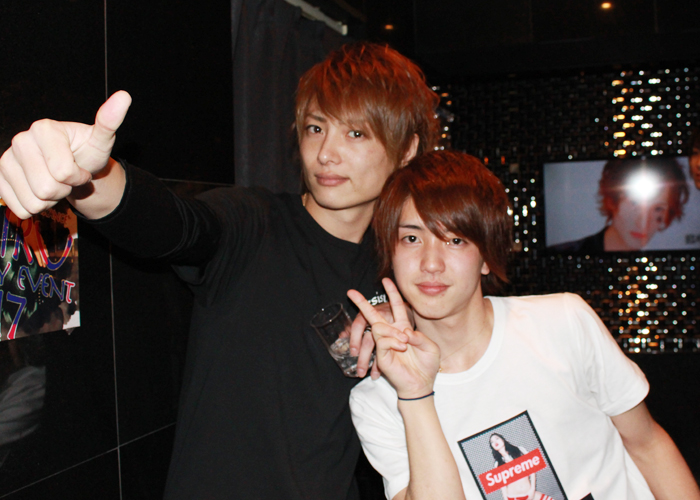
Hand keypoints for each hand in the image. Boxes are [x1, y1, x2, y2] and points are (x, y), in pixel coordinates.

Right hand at [0, 91, 131, 218]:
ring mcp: (6, 160)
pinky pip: (20, 209)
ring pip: (34, 202)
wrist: (72, 168)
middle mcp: (20, 141)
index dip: (78, 177)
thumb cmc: (86, 153)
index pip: (63, 172)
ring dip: (51, 200)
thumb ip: (110, 121)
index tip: (81, 168)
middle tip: (67, 178)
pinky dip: (36, 207)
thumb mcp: (101, 140)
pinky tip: (40, 190)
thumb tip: (124, 97)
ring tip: (55, 183)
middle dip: (64, 189)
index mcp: (44, 129)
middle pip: (46, 189)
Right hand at [348, 277, 439, 398]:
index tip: (386, 279)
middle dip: (362, 303)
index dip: (392, 293)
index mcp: (404, 328)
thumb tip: (403, 332)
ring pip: (379, 327)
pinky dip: (392, 341)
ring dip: (392, 332)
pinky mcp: (382, 355)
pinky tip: (402, 347)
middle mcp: (392, 333)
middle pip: (374, 315)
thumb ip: (419, 337)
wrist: (422, 383)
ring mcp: (385, 344)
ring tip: (405, 343)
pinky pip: (381, 340)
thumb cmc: (427, 365)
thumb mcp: (430, 347)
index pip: (397, 307)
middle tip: (350, 291)